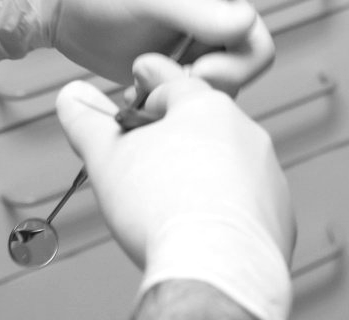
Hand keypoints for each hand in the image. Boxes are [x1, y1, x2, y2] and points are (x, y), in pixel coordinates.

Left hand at [0, 0, 273, 91]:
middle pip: (239, 76)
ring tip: (142, 91)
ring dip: (180, 100)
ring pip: (210, 94)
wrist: (59, 2)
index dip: (234, 66)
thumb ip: (201, 10)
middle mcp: (214, 31)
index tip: (193, 70)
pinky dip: (162, 109)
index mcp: (224, 4)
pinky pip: (181, 103)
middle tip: (161, 84)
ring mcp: (190, 55)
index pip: (258, 46)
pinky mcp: (166, 76)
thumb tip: (249, 22)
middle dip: (204, 86)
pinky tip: (134, 100)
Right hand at [58, 57, 294, 319]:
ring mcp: (266, 171)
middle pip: (202, 124)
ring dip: (201, 170)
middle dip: (173, 134)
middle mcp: (245, 132)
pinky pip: (246, 200)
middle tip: (143, 155)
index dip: (148, 88)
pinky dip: (224, 206)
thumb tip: (72, 96)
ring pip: (227, 162)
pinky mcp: (276, 210)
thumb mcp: (108, 158)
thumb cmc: (162, 207)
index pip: (172, 84)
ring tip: (169, 196)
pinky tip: (201, 222)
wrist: (214, 264)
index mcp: (206, 108)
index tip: (137, 86)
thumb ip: (88, 124)